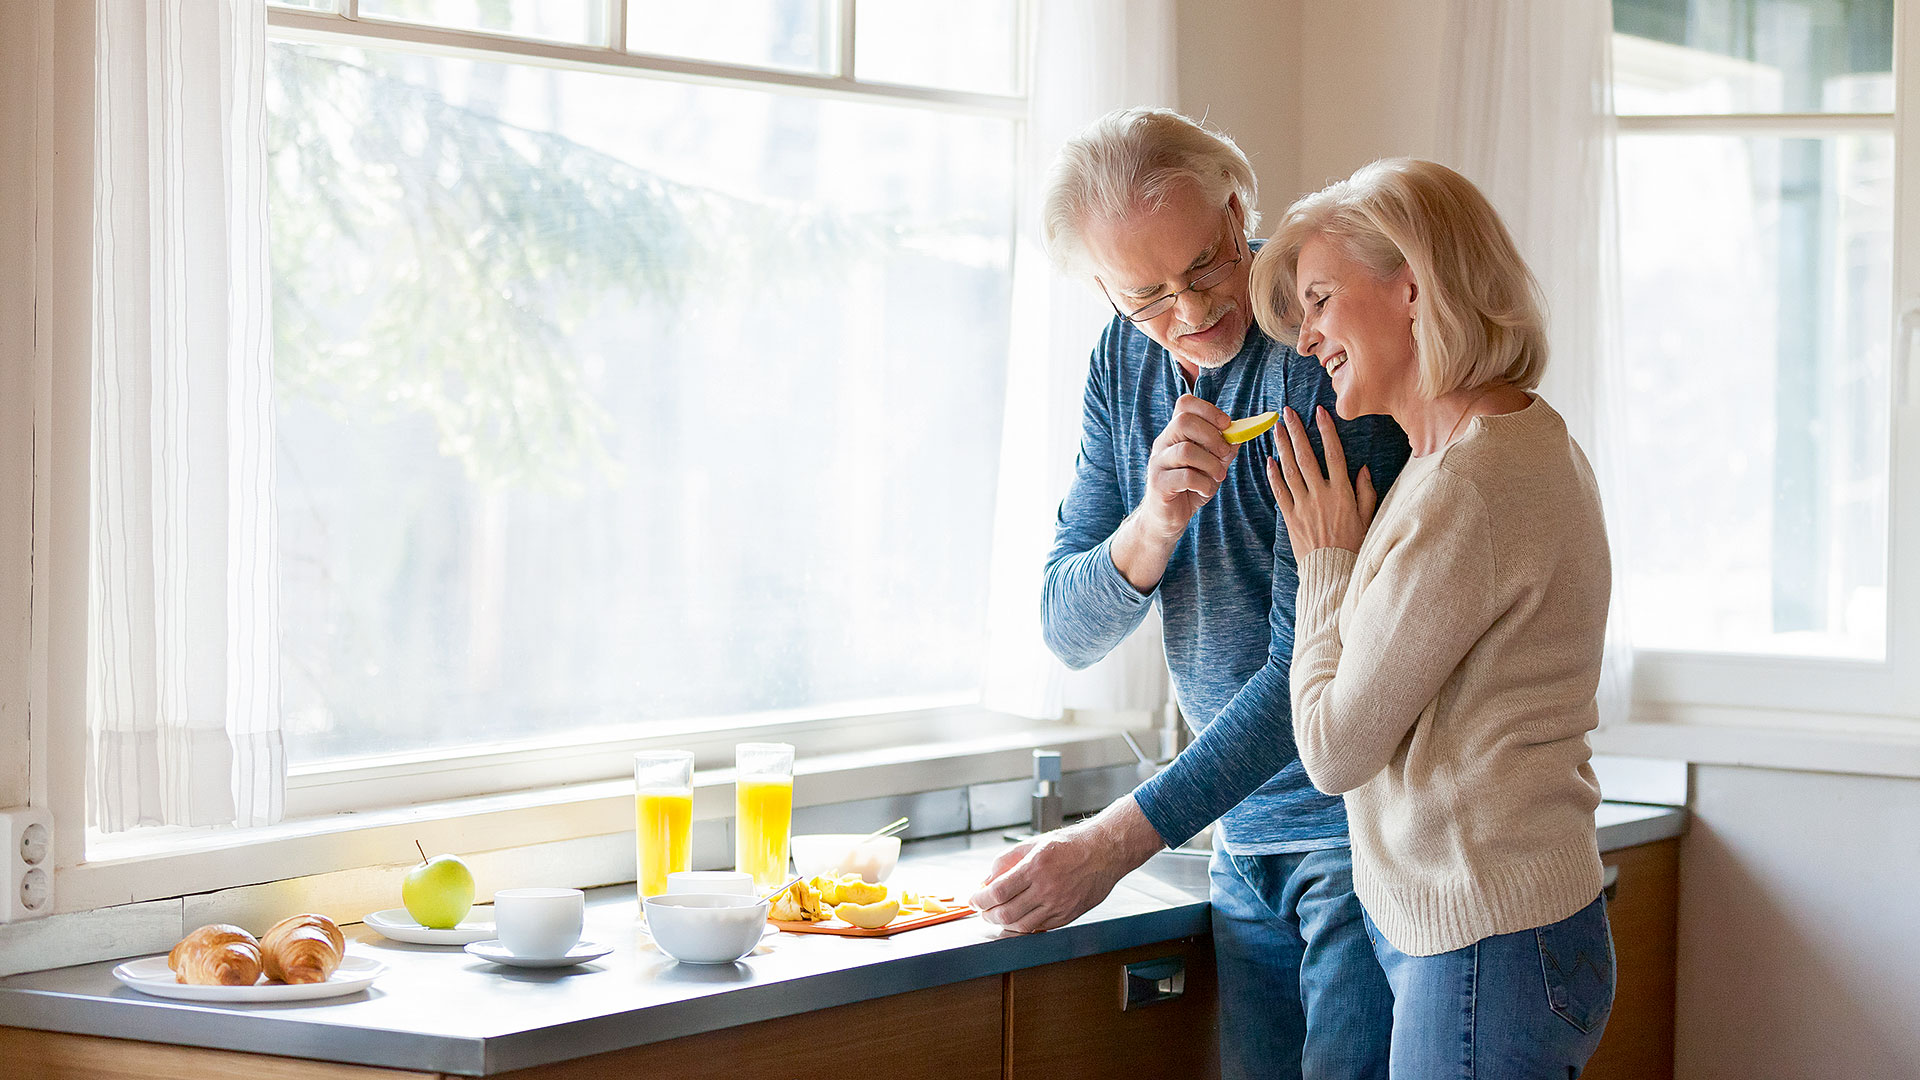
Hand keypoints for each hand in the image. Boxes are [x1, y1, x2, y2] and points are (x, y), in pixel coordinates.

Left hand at [968, 799, 1163, 932]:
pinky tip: (1018, 918)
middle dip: (988, 915)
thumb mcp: (1033, 843)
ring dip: (1003, 924)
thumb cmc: (1070, 845)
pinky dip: (1022, 927)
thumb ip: (1006, 861)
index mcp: (1036, 866)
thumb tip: (985, 880)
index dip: (980, 900)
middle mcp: (1047, 888)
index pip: (997, 892)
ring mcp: (1058, 905)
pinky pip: (1038, 928)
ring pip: (1021, 926)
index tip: (974, 899)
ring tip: (998, 915)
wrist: (1104, 852)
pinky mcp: (1067, 916)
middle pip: (1006, 913)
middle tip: (983, 910)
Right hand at [1139, 395, 1236, 542]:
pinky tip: (1205, 491)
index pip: (1185, 404)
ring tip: (1218, 476)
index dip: (1209, 410)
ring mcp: (1158, 463)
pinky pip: (1185, 477)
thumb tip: (1241, 433)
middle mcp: (1163, 443)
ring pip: (1186, 450)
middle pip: (1184, 421)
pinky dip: (1204, 484)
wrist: (1168, 518)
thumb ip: (1224, 449)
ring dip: (1211, 464)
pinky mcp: (1158, 483)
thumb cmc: (1190, 488)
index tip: (1227, 425)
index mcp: (1175, 433)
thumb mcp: (1212, 465)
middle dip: (1212, 436)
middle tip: (1225, 454)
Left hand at [1266, 406, 1375, 558]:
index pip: (1334, 454)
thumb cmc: (1354, 543)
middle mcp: (1322, 494)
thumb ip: (1366, 491)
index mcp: (1343, 492)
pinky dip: (1273, 475)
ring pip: (1290, 470)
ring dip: (1282, 446)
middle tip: (1287, 412)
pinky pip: (1280, 492)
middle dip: (1296, 431)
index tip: (1319, 412)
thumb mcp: (1368, 516)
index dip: (1326, 431)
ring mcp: (1304, 505)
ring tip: (1276, 428)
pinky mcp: (1291, 517)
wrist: (1333, 570)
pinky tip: (1269, 459)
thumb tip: (1363, 468)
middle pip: (1306, 456)